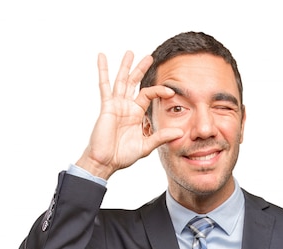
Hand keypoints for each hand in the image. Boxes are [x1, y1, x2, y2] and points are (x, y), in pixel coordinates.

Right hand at [76, 51, 183, 179]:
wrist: (106, 161)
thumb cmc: (122, 155)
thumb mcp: (146, 145)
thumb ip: (161, 137)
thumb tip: (180, 133)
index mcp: (136, 114)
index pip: (148, 95)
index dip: (159, 91)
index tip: (171, 91)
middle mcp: (127, 107)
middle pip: (135, 83)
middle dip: (141, 69)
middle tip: (150, 57)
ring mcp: (116, 105)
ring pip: (122, 80)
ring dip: (126, 66)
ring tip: (130, 52)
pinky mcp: (107, 106)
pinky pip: (104, 85)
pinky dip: (103, 70)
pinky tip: (102, 57)